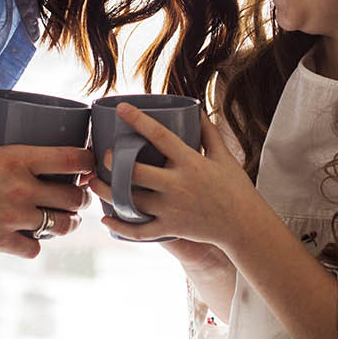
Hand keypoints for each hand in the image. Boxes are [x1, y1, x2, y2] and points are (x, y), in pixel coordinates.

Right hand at [0, 128, 92, 257]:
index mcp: (14, 159)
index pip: (72, 159)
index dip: (87, 161)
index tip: (88, 162)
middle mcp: (21, 190)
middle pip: (74, 197)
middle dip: (80, 196)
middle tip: (75, 194)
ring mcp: (13, 219)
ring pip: (63, 225)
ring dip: (66, 222)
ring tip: (62, 218)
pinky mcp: (1, 243)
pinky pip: (35, 248)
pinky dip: (34, 243)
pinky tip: (29, 238)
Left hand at [89, 103, 264, 250]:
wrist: (245, 226)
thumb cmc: (235, 188)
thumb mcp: (224, 156)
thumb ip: (208, 132)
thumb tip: (195, 109)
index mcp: (190, 162)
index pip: (160, 135)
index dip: (138, 120)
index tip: (120, 108)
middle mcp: (178, 185)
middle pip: (135, 171)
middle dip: (113, 162)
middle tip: (102, 155)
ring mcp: (172, 208)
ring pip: (130, 200)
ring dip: (107, 191)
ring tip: (91, 182)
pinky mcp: (170, 228)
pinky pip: (139, 230)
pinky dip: (119, 226)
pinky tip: (106, 219)